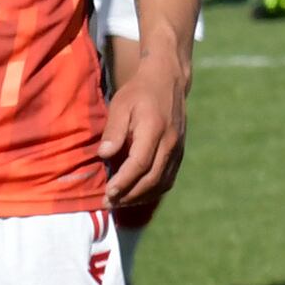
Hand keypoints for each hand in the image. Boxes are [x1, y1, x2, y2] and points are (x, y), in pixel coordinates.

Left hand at [99, 50, 188, 209]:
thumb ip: (114, 130)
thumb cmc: (139, 92)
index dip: (124, 182)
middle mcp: (170, 143)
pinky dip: (152, 191)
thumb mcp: (121, 105)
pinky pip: (168, 179)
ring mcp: (177, 149)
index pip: (140, 164)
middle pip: (152, 179)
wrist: (168, 81)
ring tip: (120, 202)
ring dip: (141, 197)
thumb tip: (104, 155)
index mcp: (154, 130)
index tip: (108, 193)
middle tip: (109, 203)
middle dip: (130, 195)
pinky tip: (137, 194)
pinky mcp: (179, 153)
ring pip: (162, 183)